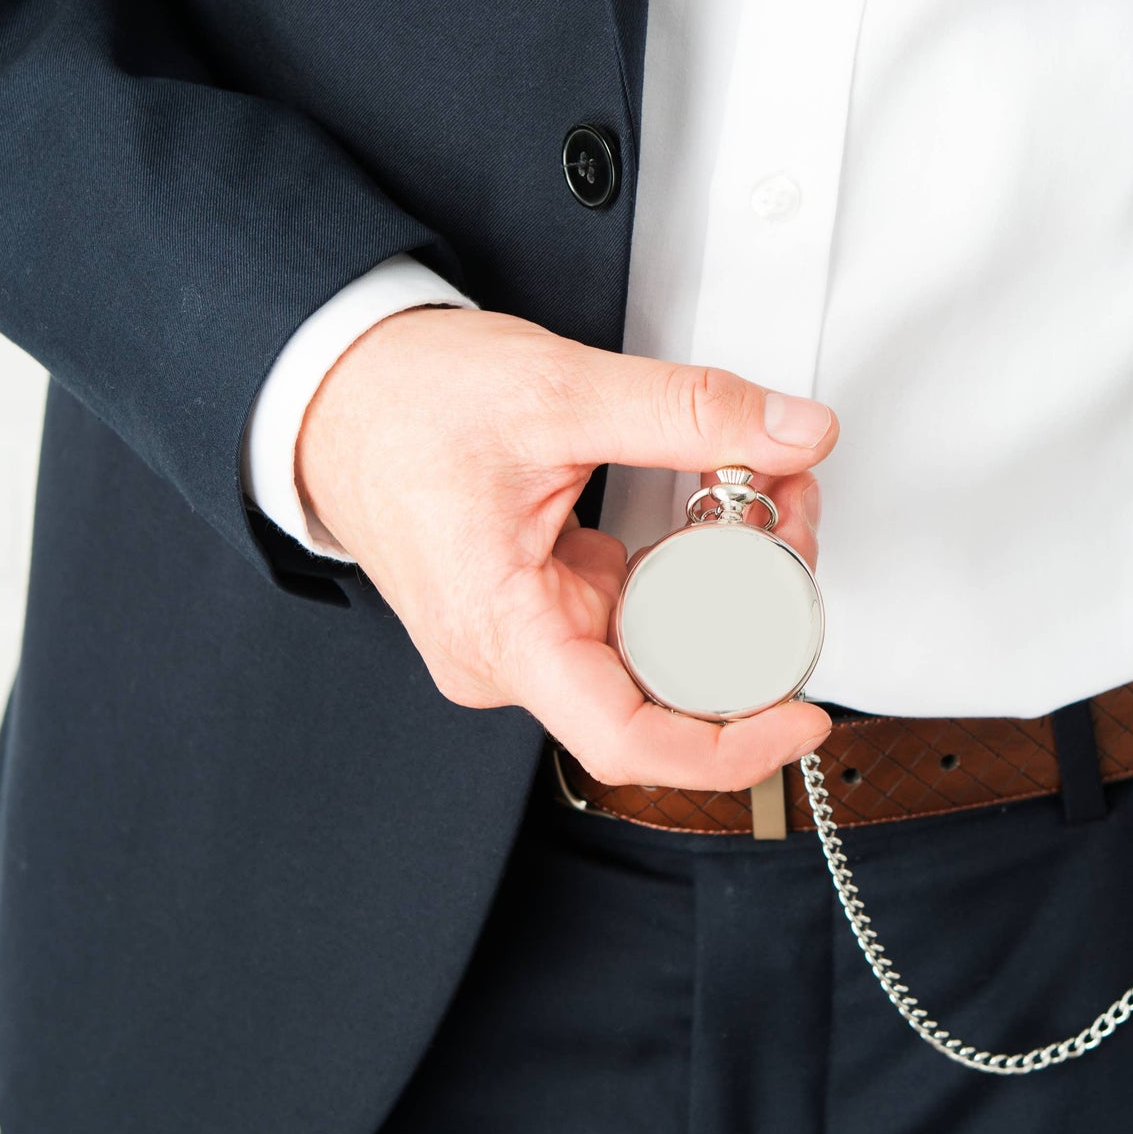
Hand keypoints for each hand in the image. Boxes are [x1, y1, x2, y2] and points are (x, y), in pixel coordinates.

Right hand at [296, 308, 837, 787]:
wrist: (333, 387)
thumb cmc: (401, 403)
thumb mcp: (558, 391)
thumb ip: (686, 413)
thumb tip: (796, 434)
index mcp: (501, 633)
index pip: (629, 740)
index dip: (731, 746)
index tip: (799, 715)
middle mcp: (508, 660)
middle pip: (664, 692)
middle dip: (753, 617)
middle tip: (796, 522)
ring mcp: (523, 641)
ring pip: (657, 651)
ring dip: (727, 583)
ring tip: (767, 495)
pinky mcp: (537, 612)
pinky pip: (634, 617)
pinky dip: (687, 568)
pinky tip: (718, 510)